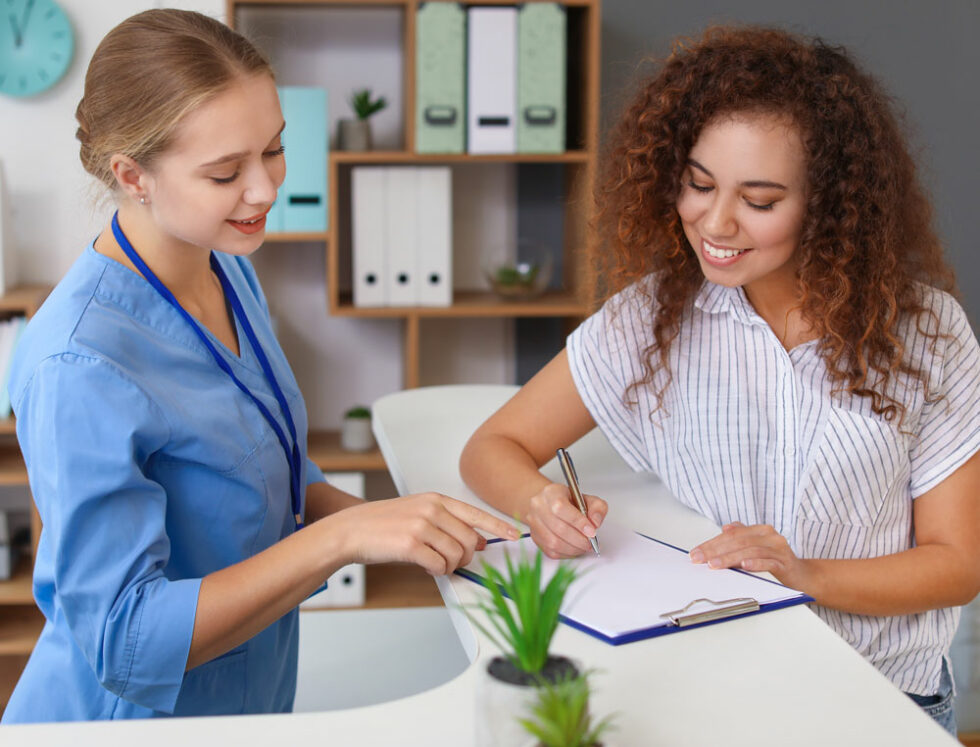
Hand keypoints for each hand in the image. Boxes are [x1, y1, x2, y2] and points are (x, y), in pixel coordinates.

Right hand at [331, 492, 519, 575]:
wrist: (351, 530)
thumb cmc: (384, 524)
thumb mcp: (419, 513)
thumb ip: (448, 523)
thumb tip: (478, 541)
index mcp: (436, 500)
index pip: (476, 514)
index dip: (498, 526)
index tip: (515, 535)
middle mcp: (432, 510)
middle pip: (470, 541)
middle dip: (466, 557)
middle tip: (451, 561)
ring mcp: (422, 526)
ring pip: (456, 556)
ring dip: (449, 566)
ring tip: (433, 562)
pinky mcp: (411, 545)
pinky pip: (440, 566)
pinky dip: (436, 571)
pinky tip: (424, 566)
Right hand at [525, 482, 606, 558]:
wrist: (552, 504)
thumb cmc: (570, 502)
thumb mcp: (588, 499)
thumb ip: (597, 508)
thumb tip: (595, 523)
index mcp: (551, 493)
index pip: (561, 508)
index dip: (578, 522)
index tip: (592, 531)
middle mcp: (538, 506)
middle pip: (558, 528)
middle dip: (579, 539)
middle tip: (590, 542)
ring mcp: (534, 523)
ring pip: (553, 542)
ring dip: (573, 548)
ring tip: (584, 546)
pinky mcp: (535, 537)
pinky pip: (551, 551)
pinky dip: (567, 553)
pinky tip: (574, 548)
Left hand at [690, 522, 811, 590]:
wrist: (803, 576)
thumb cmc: (777, 561)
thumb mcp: (757, 547)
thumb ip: (743, 536)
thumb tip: (725, 528)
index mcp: (760, 530)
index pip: (731, 534)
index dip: (711, 543)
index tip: (696, 553)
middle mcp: (769, 536)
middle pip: (738, 541)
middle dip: (715, 550)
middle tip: (700, 559)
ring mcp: (778, 548)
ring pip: (749, 551)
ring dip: (729, 558)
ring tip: (714, 564)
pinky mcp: (785, 563)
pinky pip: (768, 562)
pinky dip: (755, 564)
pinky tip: (744, 566)